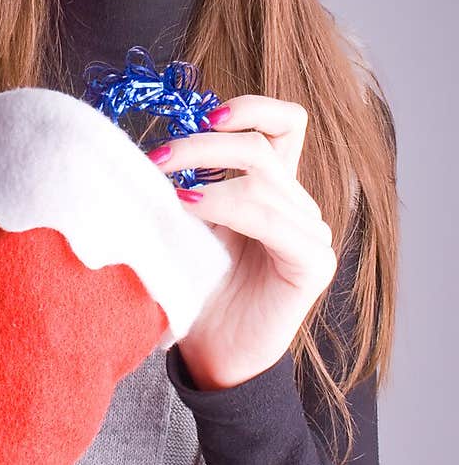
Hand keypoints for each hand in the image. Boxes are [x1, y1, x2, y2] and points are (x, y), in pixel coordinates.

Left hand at [149, 99, 337, 389]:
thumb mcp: (188, 225)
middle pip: (262, 145)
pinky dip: (228, 206)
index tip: (203, 114)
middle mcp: (298, 205)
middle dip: (203, 143)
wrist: (212, 356)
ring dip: (206, 175)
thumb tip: (153, 146)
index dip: (251, 108)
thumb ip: (187, 184)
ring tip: (165, 192)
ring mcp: (312, 233)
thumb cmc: (196, 289)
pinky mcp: (313, 263)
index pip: (286, 123)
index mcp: (274, 188)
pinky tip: (191, 209)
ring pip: (263, 179)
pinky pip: (273, 221)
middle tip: (157, 158)